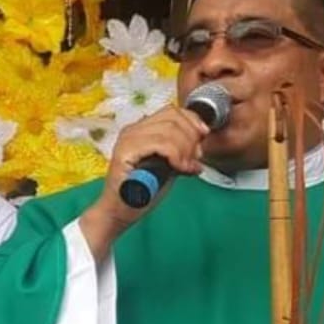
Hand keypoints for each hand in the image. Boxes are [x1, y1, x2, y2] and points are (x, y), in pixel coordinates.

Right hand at [78, 107, 210, 258]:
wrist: (120, 212)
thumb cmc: (142, 192)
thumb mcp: (167, 165)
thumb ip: (180, 150)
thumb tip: (200, 141)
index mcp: (141, 129)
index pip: (171, 111)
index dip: (192, 120)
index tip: (203, 137)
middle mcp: (132, 130)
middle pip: (173, 117)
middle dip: (191, 137)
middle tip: (195, 158)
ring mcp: (128, 139)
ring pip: (170, 129)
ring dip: (186, 149)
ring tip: (187, 166)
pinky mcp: (126, 152)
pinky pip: (161, 144)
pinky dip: (177, 155)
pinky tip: (179, 168)